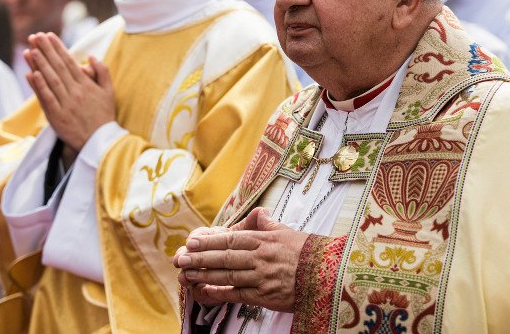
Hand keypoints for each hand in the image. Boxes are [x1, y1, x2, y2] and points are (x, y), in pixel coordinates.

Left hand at [25, 33, 115, 152]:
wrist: (101, 142)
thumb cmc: (104, 116)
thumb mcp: (109, 92)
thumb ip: (103, 72)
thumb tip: (91, 57)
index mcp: (87, 85)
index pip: (69, 62)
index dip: (58, 48)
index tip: (49, 36)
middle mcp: (75, 92)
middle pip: (58, 67)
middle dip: (46, 50)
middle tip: (36, 36)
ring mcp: (66, 104)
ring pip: (51, 80)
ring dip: (40, 64)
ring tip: (30, 50)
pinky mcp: (57, 116)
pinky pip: (47, 98)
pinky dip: (39, 86)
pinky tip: (32, 74)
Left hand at [175, 208, 308, 311]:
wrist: (328, 275)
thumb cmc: (308, 252)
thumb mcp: (288, 231)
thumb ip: (268, 224)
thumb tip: (259, 213)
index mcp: (264, 240)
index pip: (231, 240)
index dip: (209, 242)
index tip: (191, 242)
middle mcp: (261, 257)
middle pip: (225, 258)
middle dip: (200, 258)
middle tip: (181, 258)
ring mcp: (262, 277)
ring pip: (228, 276)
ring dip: (205, 275)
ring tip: (187, 274)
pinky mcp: (266, 296)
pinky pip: (239, 294)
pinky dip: (222, 293)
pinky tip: (206, 291)